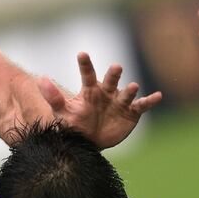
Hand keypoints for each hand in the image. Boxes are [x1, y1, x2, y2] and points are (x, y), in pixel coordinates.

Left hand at [38, 53, 161, 148]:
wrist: (90, 143)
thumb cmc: (75, 125)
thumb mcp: (63, 113)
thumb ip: (53, 97)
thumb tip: (40, 78)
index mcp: (90, 91)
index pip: (87, 75)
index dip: (85, 65)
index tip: (81, 54)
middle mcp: (106, 93)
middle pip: (110, 80)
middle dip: (113, 74)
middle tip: (116, 67)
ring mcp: (120, 102)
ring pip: (126, 93)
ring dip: (130, 90)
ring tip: (133, 86)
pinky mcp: (131, 113)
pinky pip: (142, 105)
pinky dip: (150, 101)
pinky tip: (158, 96)